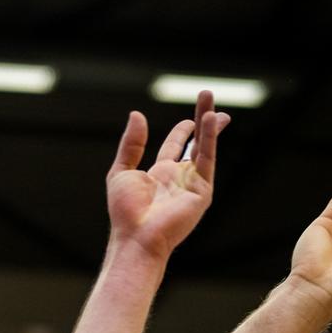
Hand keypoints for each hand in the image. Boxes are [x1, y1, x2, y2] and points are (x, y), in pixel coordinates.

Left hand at [104, 92, 228, 258]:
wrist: (136, 237)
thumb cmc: (126, 212)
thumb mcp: (121, 171)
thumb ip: (131, 144)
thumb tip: (136, 115)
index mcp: (161, 174)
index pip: (176, 146)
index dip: (183, 130)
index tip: (190, 118)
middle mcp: (180, 178)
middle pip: (195, 142)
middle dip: (201, 119)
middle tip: (207, 96)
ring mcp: (193, 183)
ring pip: (204, 146)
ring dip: (208, 122)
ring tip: (209, 97)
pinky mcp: (202, 190)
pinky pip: (207, 159)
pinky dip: (210, 138)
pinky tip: (210, 119)